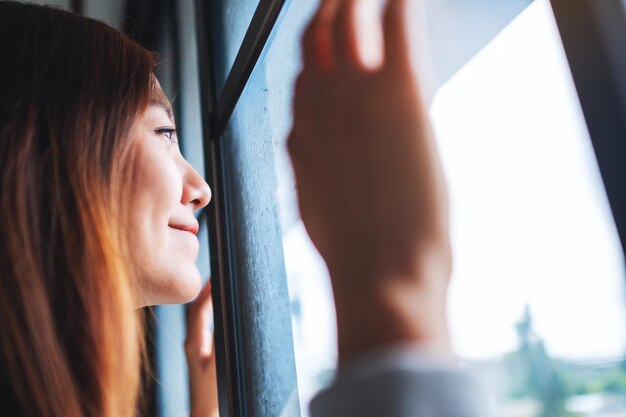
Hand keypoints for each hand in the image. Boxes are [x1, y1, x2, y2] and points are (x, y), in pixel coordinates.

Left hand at [185, 281, 218, 416]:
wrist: (206, 412)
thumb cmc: (213, 393)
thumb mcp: (220, 365)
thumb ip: (222, 342)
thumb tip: (227, 319)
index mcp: (194, 343)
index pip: (198, 309)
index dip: (208, 292)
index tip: (217, 278)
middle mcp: (192, 343)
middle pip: (195, 310)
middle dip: (205, 292)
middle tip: (216, 277)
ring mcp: (194, 348)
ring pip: (197, 318)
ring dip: (206, 302)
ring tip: (215, 287)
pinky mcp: (199, 354)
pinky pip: (202, 326)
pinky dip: (208, 314)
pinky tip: (215, 312)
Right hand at [289, 0, 451, 362]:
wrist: (380, 276)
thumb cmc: (362, 258)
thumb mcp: (327, 214)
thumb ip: (325, 177)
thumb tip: (338, 169)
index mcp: (304, 141)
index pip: (304, 81)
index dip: (316, 56)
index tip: (328, 42)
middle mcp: (320, 110)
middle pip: (314, 43)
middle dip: (325, 15)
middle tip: (341, 0)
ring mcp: (355, 97)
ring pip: (345, 24)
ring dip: (352, 1)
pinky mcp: (397, 93)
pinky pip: (394, 26)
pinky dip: (397, 4)